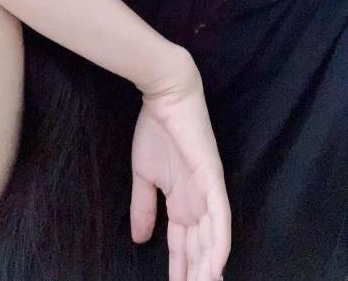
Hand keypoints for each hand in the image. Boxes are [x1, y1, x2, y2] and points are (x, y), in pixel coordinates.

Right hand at [130, 62, 229, 280]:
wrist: (164, 96)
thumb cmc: (155, 130)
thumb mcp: (144, 176)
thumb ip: (144, 207)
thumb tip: (138, 240)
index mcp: (183, 200)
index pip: (182, 244)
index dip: (180, 268)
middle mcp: (199, 200)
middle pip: (198, 248)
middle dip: (194, 275)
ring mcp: (208, 190)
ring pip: (212, 239)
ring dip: (208, 267)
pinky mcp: (213, 177)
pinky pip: (220, 216)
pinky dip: (219, 242)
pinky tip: (216, 265)